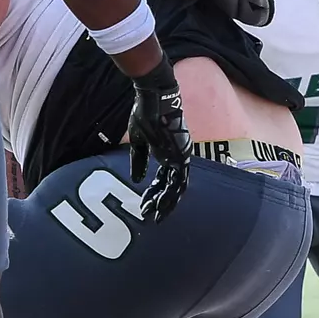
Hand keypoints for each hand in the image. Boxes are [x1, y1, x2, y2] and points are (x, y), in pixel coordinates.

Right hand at [128, 55, 190, 221]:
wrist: (154, 101)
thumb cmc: (145, 115)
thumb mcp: (138, 142)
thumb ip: (139, 161)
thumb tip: (137, 179)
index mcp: (168, 152)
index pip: (164, 178)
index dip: (155, 192)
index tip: (145, 205)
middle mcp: (178, 157)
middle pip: (173, 186)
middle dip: (162, 202)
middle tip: (152, 216)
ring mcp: (181, 157)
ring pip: (177, 188)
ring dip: (166, 203)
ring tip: (155, 215)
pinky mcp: (180, 157)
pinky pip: (178, 182)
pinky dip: (169, 195)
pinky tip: (159, 206)